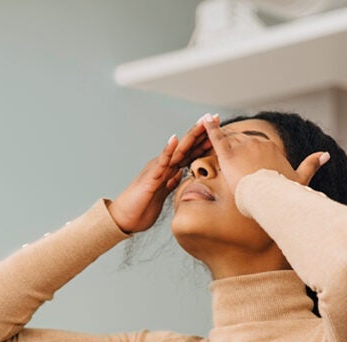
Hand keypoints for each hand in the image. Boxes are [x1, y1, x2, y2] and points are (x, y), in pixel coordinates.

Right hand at [109, 117, 214, 233]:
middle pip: (187, 146)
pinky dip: (168, 150)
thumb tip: (180, 175)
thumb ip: (170, 182)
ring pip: (177, 150)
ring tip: (202, 123)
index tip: (220, 130)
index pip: (190, 152)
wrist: (126, 218)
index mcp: (169, 169)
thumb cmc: (143, 207)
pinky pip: (161, 162)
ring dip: (190, 136)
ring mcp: (157, 169)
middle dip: (202, 132)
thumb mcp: (163, 193)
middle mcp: (164, 165)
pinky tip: (175, 139)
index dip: (205, 141)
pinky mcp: (151, 177)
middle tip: (216, 117)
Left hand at [200, 114, 328, 191]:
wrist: (270, 198)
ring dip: (222, 145)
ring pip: (230, 142)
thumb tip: (326, 154)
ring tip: (219, 154)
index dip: (250, 157)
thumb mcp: (300, 179)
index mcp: (271, 148)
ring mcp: (243, 148)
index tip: (248, 168)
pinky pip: (217, 138)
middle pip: (242, 144)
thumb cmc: (284, 192)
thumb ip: (311, 165)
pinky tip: (204, 120)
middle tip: (230, 166)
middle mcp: (257, 143)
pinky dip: (210, 128)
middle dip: (236, 153)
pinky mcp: (228, 155)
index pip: (257, 147)